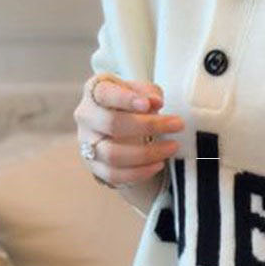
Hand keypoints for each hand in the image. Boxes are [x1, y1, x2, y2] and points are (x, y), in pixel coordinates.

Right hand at [73, 72, 184, 186]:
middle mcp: (86, 117)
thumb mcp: (142, 91)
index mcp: (95, 91)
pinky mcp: (94, 166)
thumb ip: (149, 93)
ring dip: (147, 153)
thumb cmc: (132, 103)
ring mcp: (87, 143)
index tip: (149, 104)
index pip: (105, 93)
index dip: (126, 99)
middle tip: (177, 124)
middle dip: (148, 125)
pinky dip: (139, 172)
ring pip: (112, 153)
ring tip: (172, 147)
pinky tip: (159, 164)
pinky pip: (114, 174)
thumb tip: (155, 102)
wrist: (120, 125)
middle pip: (111, 124)